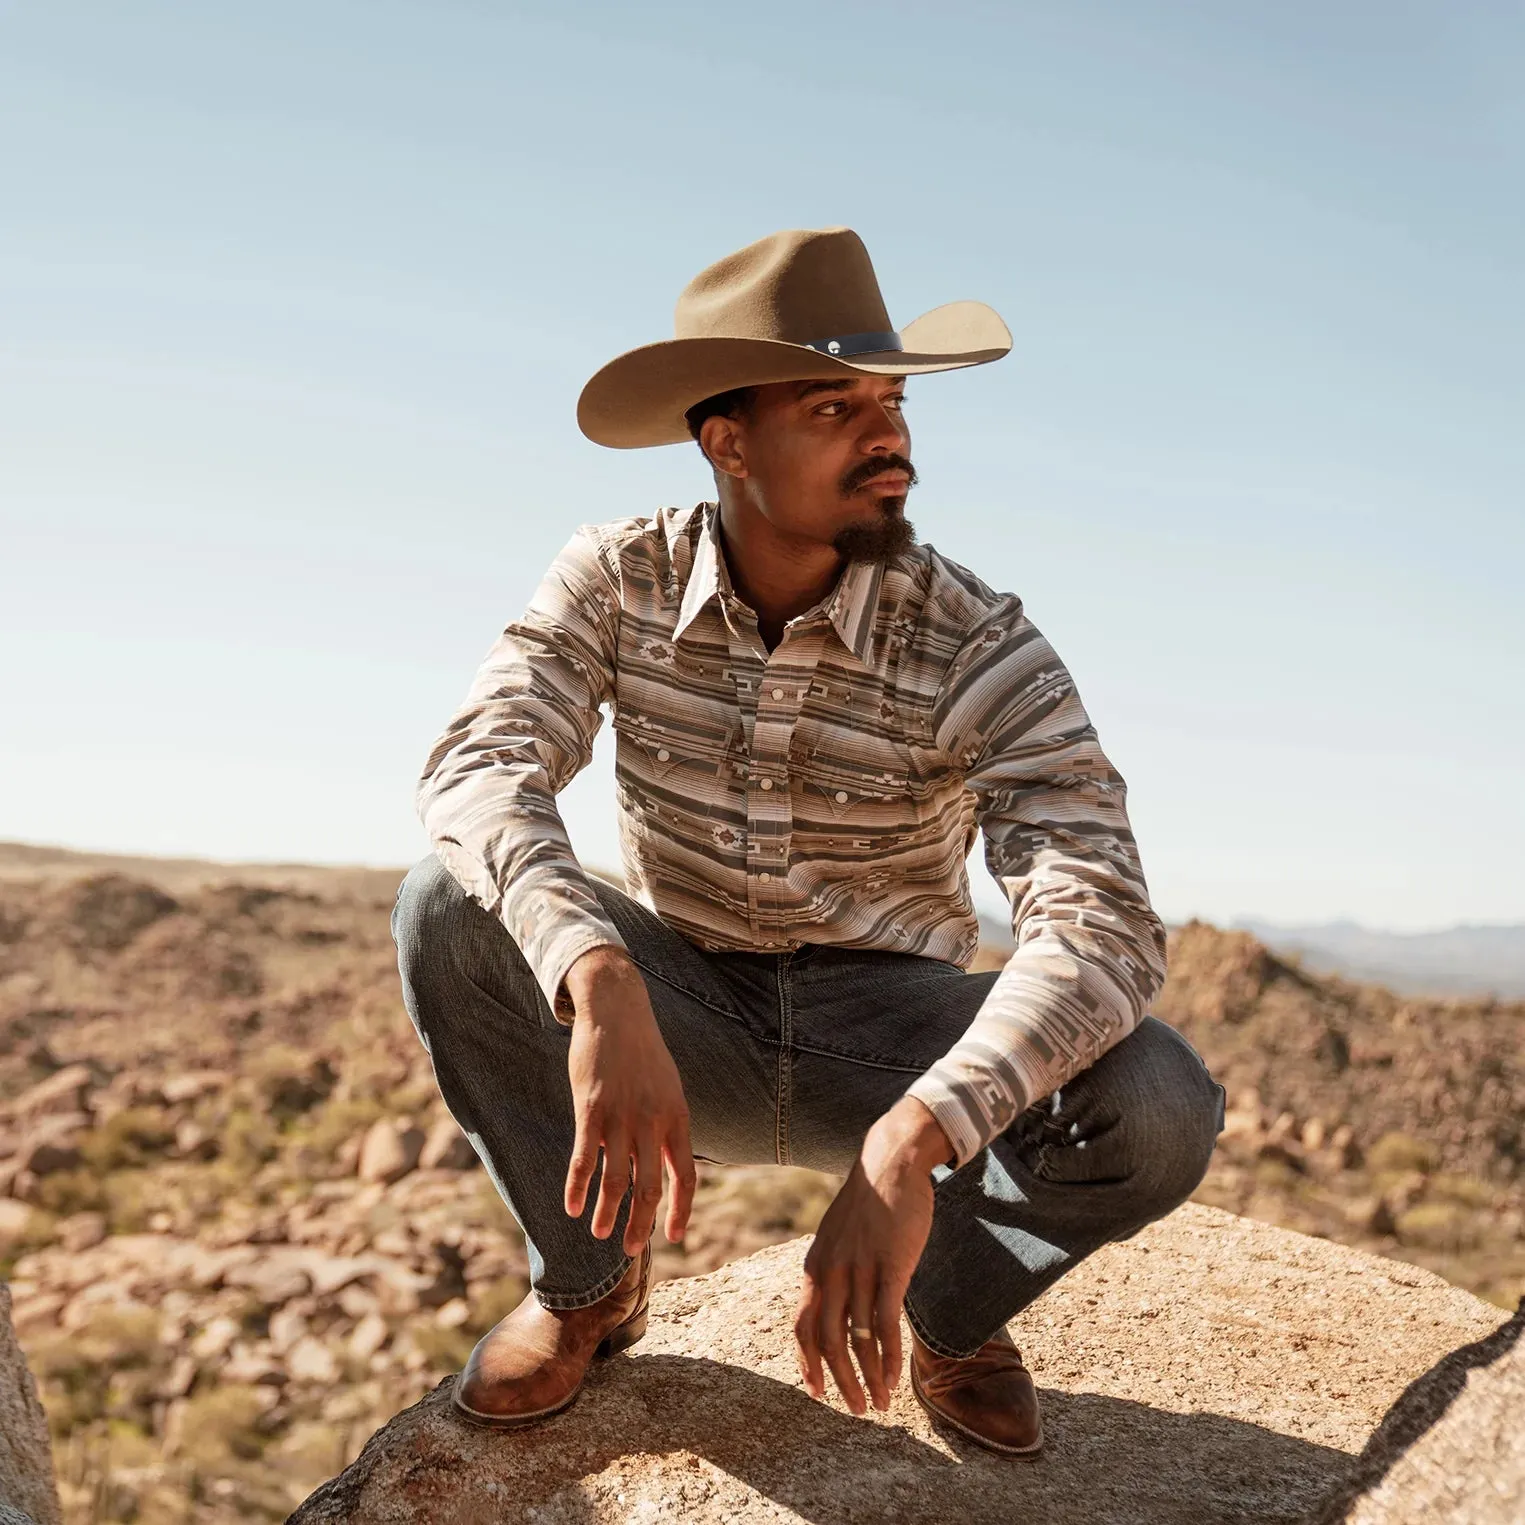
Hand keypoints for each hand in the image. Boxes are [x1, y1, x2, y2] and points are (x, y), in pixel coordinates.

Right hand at [561, 947, 696, 1257]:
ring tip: (600, 1233)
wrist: (617, 1011)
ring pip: (615, 1180)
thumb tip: (669, 1164)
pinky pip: (583, 1158)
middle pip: (650, 1186)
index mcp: (677, 1118)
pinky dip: (576, 1187)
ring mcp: (621, 1117)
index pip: (686, 1176)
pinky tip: (571, 1206)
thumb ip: (669, 1126)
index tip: (675, 1237)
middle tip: (632, 1250)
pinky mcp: (590, 1110)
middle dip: (641, 1223)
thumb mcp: (669, 1088)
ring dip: (607, 1212)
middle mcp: (652, 1122)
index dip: (681, 1210)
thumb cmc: (642, 1052)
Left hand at [794, 1097, 951, 1414]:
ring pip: (857, 1338)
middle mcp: (830, 1271)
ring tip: (877, 1402)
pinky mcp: (890, 1266)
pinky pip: (885, 1322)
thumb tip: (834, 1309)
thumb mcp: (836, 1238)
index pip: (802, 1326)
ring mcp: (860, 1269)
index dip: (807, 1364)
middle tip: (854, 1408)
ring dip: (866, 1377)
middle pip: (827, 1340)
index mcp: (814, 1267)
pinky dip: (887, 1356)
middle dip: (838, 1381)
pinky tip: (893, 1378)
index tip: (817, 1393)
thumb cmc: (867, 1205)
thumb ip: (833, 1272)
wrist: (890, 1163)